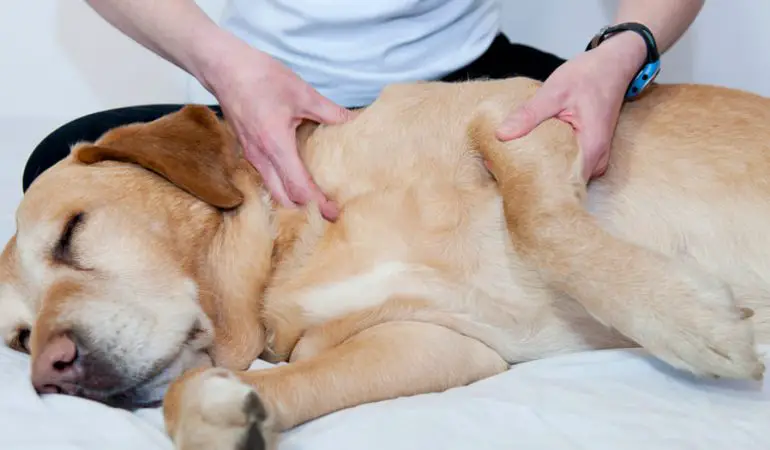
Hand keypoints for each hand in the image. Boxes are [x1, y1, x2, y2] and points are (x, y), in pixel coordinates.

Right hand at [203, 40, 353, 220]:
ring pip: (273, 190)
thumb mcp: (302, 93)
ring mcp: (252, 156)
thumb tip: (354, 121)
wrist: (224, 68)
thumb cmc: (261, 78)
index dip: (318, 204)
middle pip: (284, 198)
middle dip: (306, 210)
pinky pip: (267, 178)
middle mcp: (261, 157)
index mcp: (276, 145)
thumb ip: (330, 111)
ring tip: (315, 200)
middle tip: (328, 211)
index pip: (299, 188)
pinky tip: (297, 179)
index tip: (334, 213)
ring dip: (293, 200)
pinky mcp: (248, 151)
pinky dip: (282, 186)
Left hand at [496, 32, 646, 180]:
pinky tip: (529, 153)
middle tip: (503, 170)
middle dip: (533, 177)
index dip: (534, 182)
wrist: (613, 64)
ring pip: (563, 173)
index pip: (560, 183)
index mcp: (591, 149)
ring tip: (512, 162)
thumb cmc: (590, 75)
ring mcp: (594, 157)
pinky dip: (549, 158)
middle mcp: (596, 160)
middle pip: (561, 182)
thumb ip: (529, 114)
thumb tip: (502, 134)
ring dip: (540, 168)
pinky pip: (566, 163)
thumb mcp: (554, 91)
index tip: (510, 178)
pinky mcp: (588, 151)